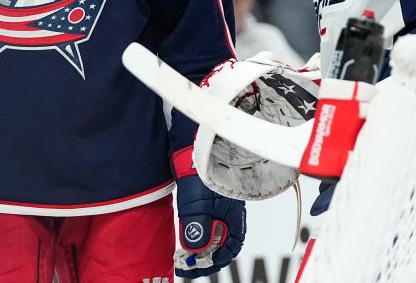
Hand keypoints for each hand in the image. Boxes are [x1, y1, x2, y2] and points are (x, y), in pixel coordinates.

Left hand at [173, 148, 245, 277]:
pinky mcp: (206, 201)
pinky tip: (184, 238)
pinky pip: (204, 223)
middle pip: (221, 244)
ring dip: (198, 248)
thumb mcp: (198, 206)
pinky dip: (195, 235)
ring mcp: (217, 207)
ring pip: (212, 235)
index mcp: (233, 217)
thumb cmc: (202, 174)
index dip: (215, 262)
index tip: (195, 268)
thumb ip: (198, 230)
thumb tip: (195, 252)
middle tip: (185, 265)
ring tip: (182, 256)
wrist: (194, 147)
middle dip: (204, 258)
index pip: (231, 248)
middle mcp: (228, 214)